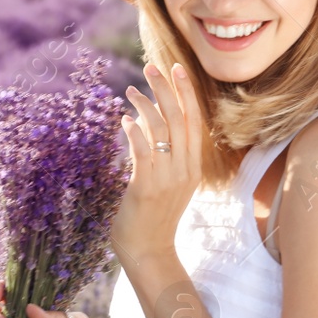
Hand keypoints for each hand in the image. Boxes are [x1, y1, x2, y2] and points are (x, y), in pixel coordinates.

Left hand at [109, 62, 203, 265]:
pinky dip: (134, 132)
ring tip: (130, 91)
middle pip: (179, 119)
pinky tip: (124, 119)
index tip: (177, 69)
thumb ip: (164, 155)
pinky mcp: (147, 187)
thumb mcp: (168, 182)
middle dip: (166, 89)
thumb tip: (148, 123)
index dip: (186, 93)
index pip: (194, 121)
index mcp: (193, 166)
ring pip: (161, 131)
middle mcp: (185, 169)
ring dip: (145, 106)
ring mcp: (167, 178)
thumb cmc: (153, 216)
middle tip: (152, 66)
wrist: (149, 251)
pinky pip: (142, 152)